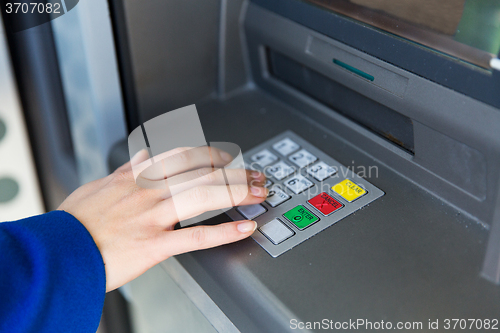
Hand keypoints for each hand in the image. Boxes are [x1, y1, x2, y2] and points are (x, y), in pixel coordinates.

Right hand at [58, 147, 266, 291]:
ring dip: (238, 191)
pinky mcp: (155, 244)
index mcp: (137, 176)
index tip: (226, 157)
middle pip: (202, 171)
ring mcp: (154, 216)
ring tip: (259, 193)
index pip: (182, 154)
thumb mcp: (99, 185)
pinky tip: (244, 228)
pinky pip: (197, 236)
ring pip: (204, 195)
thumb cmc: (76, 222)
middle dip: (235, 171)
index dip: (210, 153)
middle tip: (255, 174)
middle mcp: (149, 191)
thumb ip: (126, 169)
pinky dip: (225, 232)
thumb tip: (144, 155)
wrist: (58, 251)